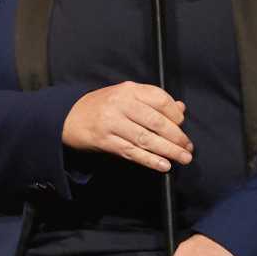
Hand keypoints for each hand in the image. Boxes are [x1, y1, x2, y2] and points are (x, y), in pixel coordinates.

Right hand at [60, 82, 191, 171]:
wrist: (69, 116)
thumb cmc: (102, 106)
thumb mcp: (126, 96)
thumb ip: (152, 101)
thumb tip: (180, 108)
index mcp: (129, 90)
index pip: (160, 100)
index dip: (175, 114)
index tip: (182, 125)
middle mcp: (121, 104)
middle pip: (156, 122)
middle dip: (176, 137)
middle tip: (188, 147)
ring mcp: (112, 123)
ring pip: (146, 139)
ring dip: (168, 151)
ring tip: (183, 158)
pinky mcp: (105, 141)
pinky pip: (132, 152)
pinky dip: (150, 160)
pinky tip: (163, 165)